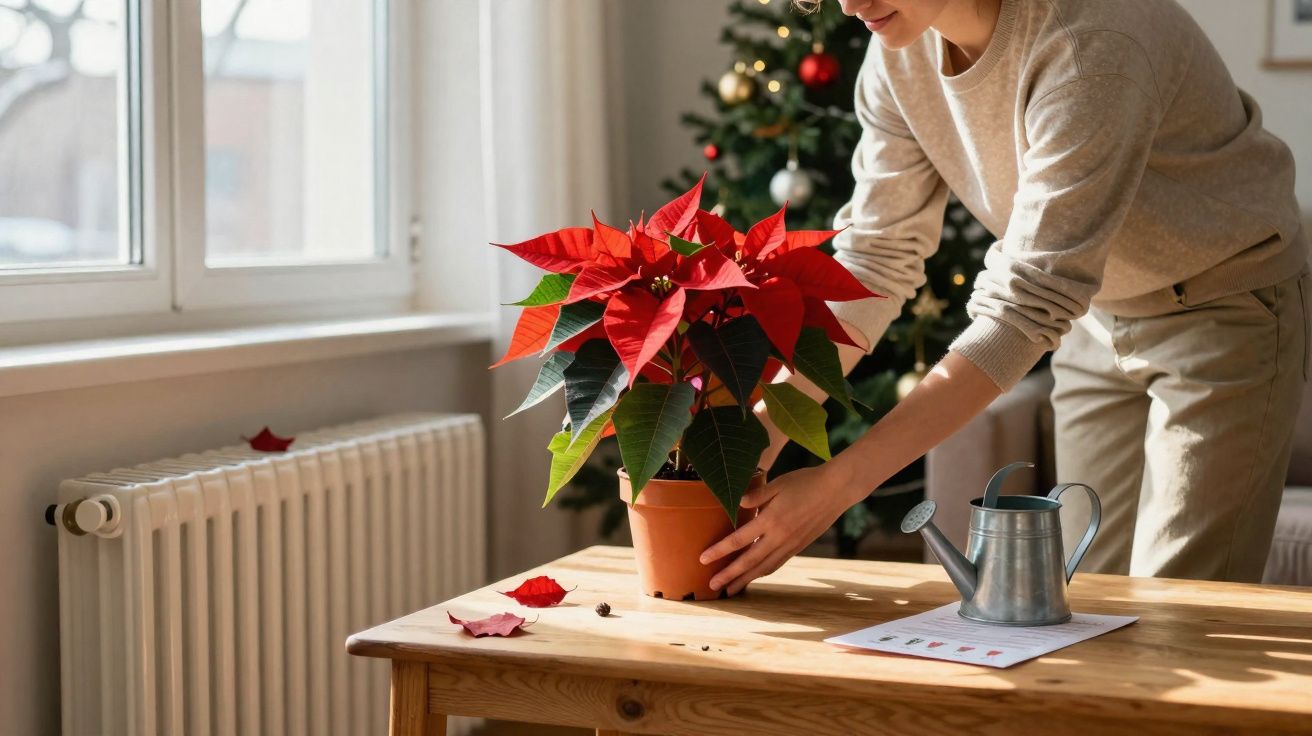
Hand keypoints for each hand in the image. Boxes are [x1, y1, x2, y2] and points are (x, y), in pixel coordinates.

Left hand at [699, 463, 855, 595]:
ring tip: (731, 590)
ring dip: (745, 580)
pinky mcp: (799, 546)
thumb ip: (756, 494)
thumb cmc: (805, 482)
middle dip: (729, 575)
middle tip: (712, 586)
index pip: (739, 539)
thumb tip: (735, 502)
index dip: (720, 551)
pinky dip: (763, 572)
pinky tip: (755, 576)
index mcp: (771, 519)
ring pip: (764, 567)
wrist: (837, 490)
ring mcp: (790, 544)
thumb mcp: (778, 483)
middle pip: (749, 561)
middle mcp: (780, 536)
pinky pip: (777, 563)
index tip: (703, 560)